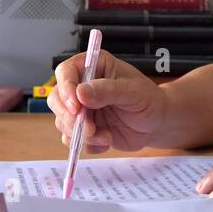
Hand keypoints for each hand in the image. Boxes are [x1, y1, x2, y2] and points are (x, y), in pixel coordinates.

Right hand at [48, 49, 166, 152]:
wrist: (156, 123)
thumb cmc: (148, 100)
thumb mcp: (133, 92)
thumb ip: (108, 91)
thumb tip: (80, 93)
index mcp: (94, 66)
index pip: (66, 72)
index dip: (66, 88)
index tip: (77, 107)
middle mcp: (82, 86)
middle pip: (56, 98)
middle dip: (69, 117)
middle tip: (89, 129)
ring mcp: (81, 108)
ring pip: (62, 121)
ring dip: (81, 134)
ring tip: (107, 136)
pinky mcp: (83, 128)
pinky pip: (73, 139)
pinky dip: (88, 145)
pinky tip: (107, 141)